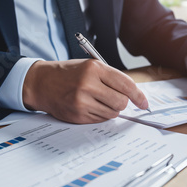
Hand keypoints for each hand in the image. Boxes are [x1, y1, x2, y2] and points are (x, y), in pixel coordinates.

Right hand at [22, 59, 148, 123]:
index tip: (144, 102)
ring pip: (113, 113)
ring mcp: (82, 101)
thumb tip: (133, 94)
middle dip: (123, 103)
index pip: (126, 84)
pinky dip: (100, 114)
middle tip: (116, 99)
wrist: (42, 83)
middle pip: (122, 102)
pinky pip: (101, 119)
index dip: (139, 96)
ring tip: (98, 100)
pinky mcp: (78, 115)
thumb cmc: (68, 74)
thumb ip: (111, 78)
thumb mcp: (90, 67)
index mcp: (94, 69)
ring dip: (111, 109)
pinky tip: (90, 106)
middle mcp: (88, 84)